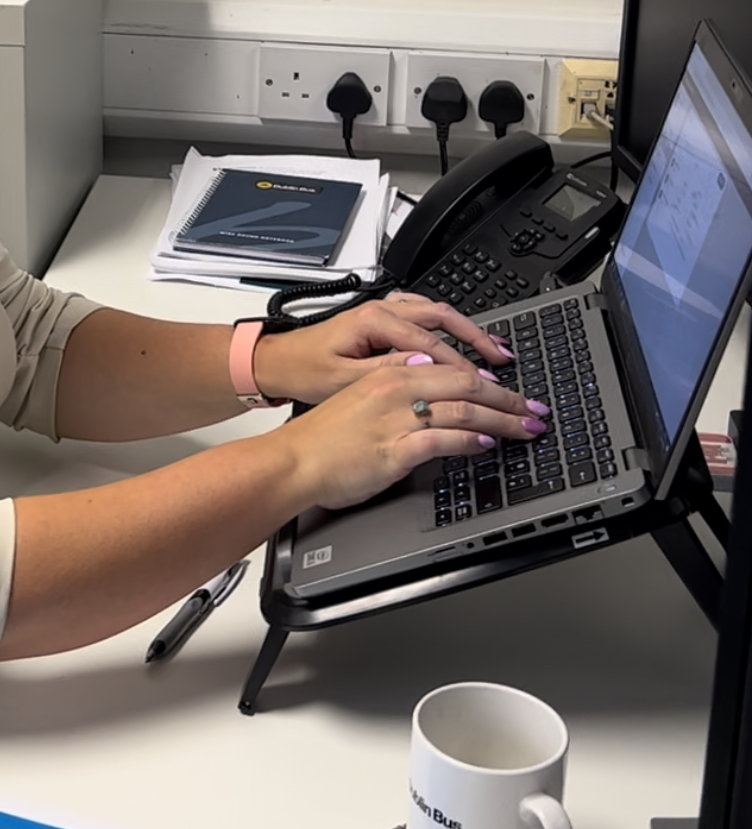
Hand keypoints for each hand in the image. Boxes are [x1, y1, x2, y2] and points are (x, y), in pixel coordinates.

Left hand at [253, 291, 512, 406]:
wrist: (277, 362)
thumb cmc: (304, 371)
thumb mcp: (343, 379)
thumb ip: (386, 372)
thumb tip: (426, 367)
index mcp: (373, 321)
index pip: (431, 343)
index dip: (463, 366)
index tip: (487, 385)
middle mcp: (382, 310)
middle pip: (443, 318)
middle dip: (478, 339)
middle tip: (505, 362)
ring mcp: (383, 312)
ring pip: (437, 314)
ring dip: (467, 332)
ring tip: (494, 352)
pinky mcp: (382, 321)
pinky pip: (424, 317)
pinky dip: (448, 329)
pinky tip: (462, 342)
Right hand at [281, 356, 540, 514]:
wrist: (294, 461)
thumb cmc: (324, 437)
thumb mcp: (362, 396)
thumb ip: (397, 384)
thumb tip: (434, 385)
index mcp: (390, 371)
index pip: (453, 367)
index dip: (490, 379)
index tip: (512, 391)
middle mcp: (396, 388)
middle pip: (468, 385)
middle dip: (509, 399)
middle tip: (535, 410)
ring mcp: (397, 418)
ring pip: (465, 410)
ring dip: (503, 420)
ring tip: (526, 429)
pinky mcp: (395, 449)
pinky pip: (445, 439)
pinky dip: (472, 441)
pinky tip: (488, 445)